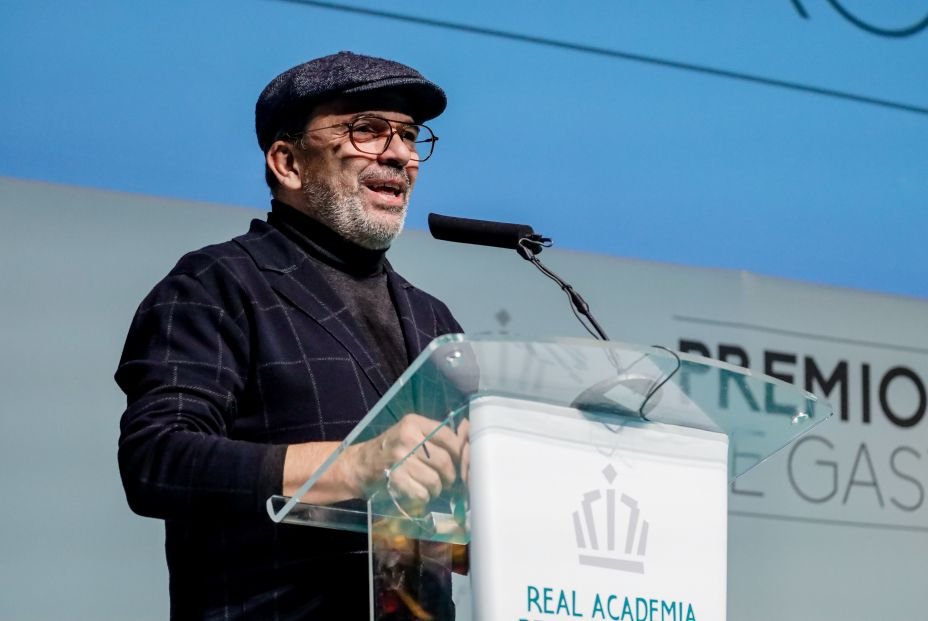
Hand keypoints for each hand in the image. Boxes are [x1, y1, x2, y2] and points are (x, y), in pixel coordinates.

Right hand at [348, 414, 462, 509]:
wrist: (359, 464)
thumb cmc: (391, 448)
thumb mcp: (410, 432)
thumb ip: (435, 434)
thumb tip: (467, 433)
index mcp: (413, 422)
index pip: (448, 436)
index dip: (459, 451)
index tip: (460, 461)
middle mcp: (407, 437)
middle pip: (444, 460)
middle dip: (450, 475)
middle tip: (447, 480)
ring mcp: (400, 458)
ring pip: (435, 479)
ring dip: (437, 488)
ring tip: (433, 487)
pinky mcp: (394, 478)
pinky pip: (422, 492)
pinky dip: (424, 497)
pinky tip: (420, 492)